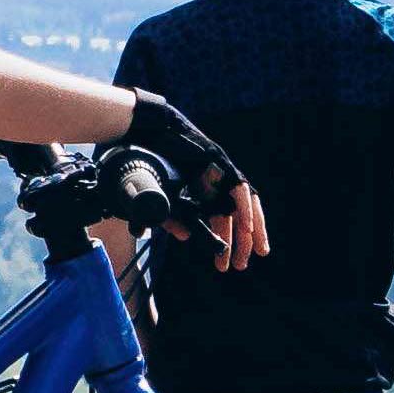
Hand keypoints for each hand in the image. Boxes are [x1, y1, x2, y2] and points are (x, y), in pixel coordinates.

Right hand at [117, 90, 267, 273]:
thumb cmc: (146, 157)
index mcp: (203, 186)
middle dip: (244, 241)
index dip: (231, 238)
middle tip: (242, 265)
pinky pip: (237, 186)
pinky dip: (243, 207)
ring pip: (244, 202)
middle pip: (238, 213)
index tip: (231, 261)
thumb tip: (185, 237)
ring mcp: (219, 167)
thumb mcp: (160, 193)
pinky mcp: (218, 159)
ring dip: (249, 229)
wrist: (142, 128)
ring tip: (252, 251)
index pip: (225, 215)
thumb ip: (171, 215)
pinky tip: (246, 227)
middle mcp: (215, 178)